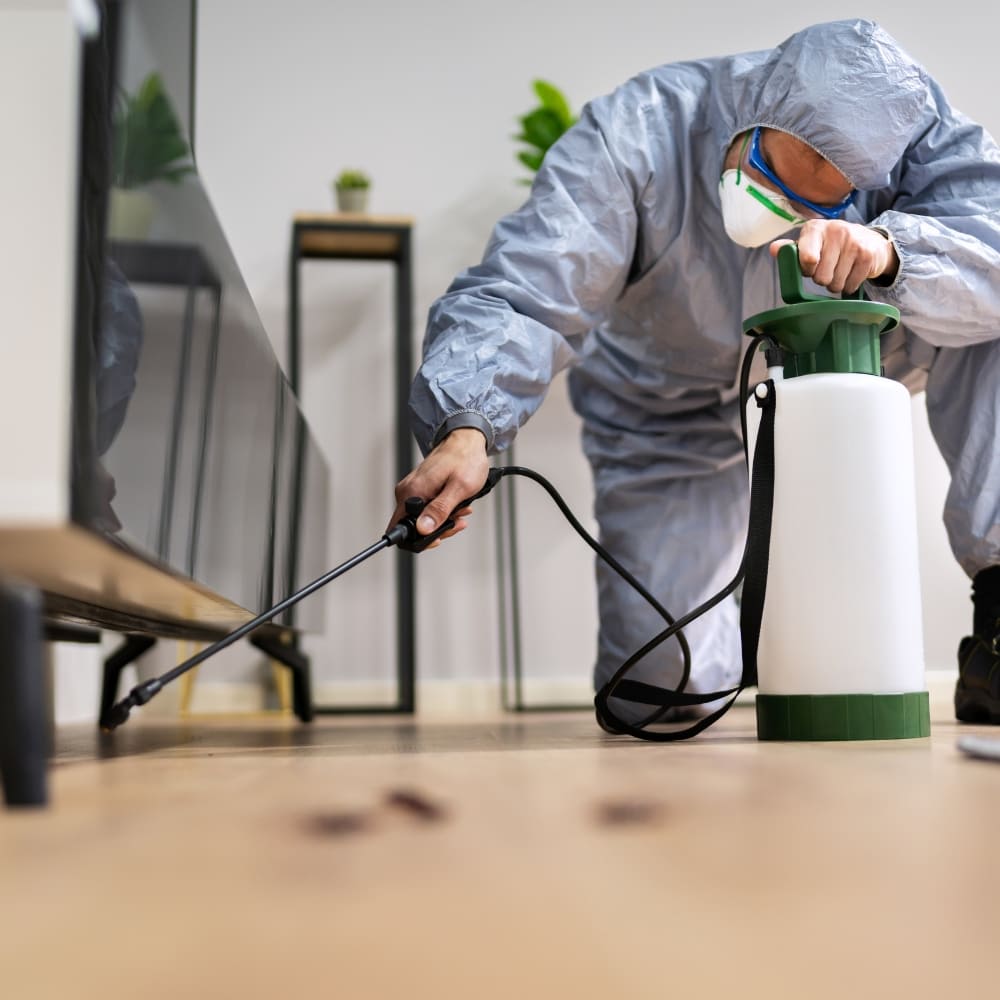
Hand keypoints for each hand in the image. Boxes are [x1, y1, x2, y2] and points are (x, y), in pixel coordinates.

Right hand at [388, 428, 489, 548]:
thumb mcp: (459, 488)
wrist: (467, 440)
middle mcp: (407, 491)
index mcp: (413, 492)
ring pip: (422, 519)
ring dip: (444, 520)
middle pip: (413, 527)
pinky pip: (426, 508)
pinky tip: (456, 505)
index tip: (439, 537)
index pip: (399, 529)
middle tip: (457, 520)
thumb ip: (440, 510)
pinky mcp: (420, 488)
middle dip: (438, 529)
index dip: (419, 540)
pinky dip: (443, 510)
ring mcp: (413, 489)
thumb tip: (423, 529)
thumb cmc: (465, 459)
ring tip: (461, 509)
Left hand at [771, 221, 897, 293]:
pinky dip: (848, 286)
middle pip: (821, 277)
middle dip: (821, 279)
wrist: (869, 240)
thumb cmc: (830, 244)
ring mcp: (854, 243)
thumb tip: (773, 250)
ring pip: (835, 284)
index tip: (810, 267)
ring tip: (839, 270)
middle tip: (827, 269)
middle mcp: (836, 231)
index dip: (807, 270)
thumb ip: (790, 249)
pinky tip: (850, 272)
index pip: (808, 258)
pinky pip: (850, 286)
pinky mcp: (868, 256)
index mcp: (815, 228)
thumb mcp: (809, 242)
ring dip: (835, 284)